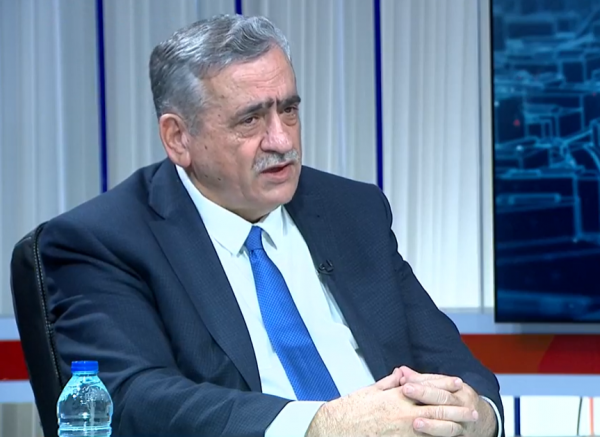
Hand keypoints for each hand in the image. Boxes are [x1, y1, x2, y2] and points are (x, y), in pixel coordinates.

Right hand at [305, 368, 477, 436]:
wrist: (337, 428)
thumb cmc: (351, 409)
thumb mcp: (371, 390)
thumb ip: (389, 382)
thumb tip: (401, 373)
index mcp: (397, 396)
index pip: (427, 388)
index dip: (445, 385)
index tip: (458, 384)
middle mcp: (403, 412)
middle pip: (436, 410)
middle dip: (457, 410)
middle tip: (473, 411)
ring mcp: (403, 430)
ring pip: (434, 428)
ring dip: (452, 426)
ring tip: (467, 427)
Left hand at [399, 366, 496, 436]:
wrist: (481, 422)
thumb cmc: (454, 400)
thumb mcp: (444, 387)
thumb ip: (422, 380)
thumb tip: (401, 371)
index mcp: (459, 390)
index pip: (440, 384)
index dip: (422, 383)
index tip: (405, 382)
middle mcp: (464, 406)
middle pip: (444, 399)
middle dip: (425, 395)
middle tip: (406, 391)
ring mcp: (464, 425)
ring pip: (450, 425)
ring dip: (433, 424)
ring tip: (416, 423)